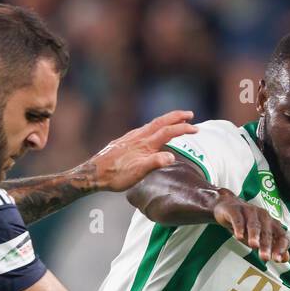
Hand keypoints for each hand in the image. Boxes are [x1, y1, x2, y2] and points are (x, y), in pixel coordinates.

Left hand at [82, 110, 197, 192]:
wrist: (94, 173)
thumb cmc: (116, 175)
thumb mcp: (138, 172)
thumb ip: (155, 163)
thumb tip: (172, 157)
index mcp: (145, 144)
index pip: (168, 131)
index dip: (183, 129)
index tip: (195, 129)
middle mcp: (139, 136)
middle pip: (161, 121)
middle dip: (176, 117)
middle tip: (190, 114)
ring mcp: (131, 137)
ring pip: (152, 124)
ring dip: (165, 120)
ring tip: (174, 120)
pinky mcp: (124, 141)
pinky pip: (143, 129)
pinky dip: (153, 127)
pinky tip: (151, 132)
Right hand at [211, 190, 289, 262]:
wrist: (228, 208)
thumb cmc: (247, 225)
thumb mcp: (260, 237)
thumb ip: (273, 247)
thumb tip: (285, 258)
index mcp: (272, 223)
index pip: (281, 235)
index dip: (280, 247)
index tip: (277, 259)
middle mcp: (263, 216)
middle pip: (267, 232)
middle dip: (266, 245)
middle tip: (265, 257)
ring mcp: (249, 211)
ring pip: (254, 224)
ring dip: (254, 235)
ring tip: (253, 245)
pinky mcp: (235, 210)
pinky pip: (238, 219)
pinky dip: (239, 227)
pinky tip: (239, 236)